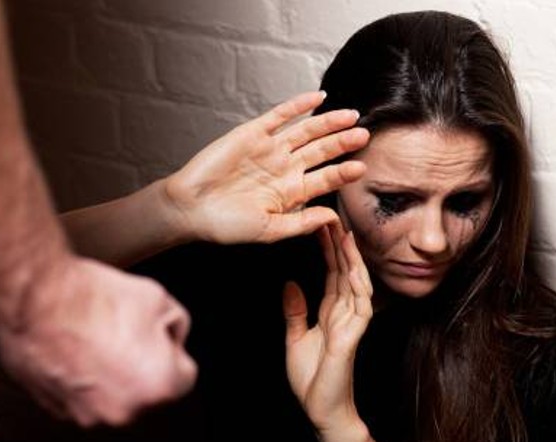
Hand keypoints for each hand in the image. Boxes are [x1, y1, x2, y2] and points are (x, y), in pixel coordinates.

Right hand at [0, 257, 196, 426]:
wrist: (34, 299)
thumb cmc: (89, 299)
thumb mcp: (157, 296)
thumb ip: (176, 325)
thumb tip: (171, 334)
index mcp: (159, 385)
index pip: (184, 373)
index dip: (169, 346)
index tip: (153, 332)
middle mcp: (124, 409)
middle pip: (148, 388)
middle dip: (142, 363)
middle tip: (122, 330)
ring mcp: (87, 412)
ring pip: (114, 393)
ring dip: (110, 372)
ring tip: (95, 335)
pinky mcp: (57, 408)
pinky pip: (82, 395)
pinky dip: (81, 376)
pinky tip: (74, 347)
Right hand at [162, 91, 368, 243]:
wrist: (190, 208)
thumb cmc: (227, 225)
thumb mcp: (270, 230)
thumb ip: (302, 223)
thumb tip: (333, 217)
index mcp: (291, 193)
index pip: (325, 179)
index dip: (343, 172)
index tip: (362, 168)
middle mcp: (284, 168)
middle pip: (321, 152)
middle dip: (343, 143)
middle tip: (364, 136)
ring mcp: (270, 149)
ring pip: (306, 132)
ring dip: (328, 123)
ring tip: (351, 117)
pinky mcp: (253, 133)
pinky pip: (280, 115)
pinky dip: (299, 105)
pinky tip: (318, 98)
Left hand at [284, 223, 372, 431]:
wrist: (321, 410)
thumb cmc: (312, 379)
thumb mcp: (295, 338)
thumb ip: (295, 311)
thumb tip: (289, 283)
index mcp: (332, 312)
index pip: (332, 273)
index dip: (328, 249)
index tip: (322, 225)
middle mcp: (345, 314)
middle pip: (345, 272)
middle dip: (340, 245)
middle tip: (333, 217)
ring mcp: (352, 324)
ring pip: (356, 283)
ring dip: (351, 259)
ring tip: (344, 235)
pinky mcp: (353, 337)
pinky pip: (361, 307)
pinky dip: (358, 286)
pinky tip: (354, 269)